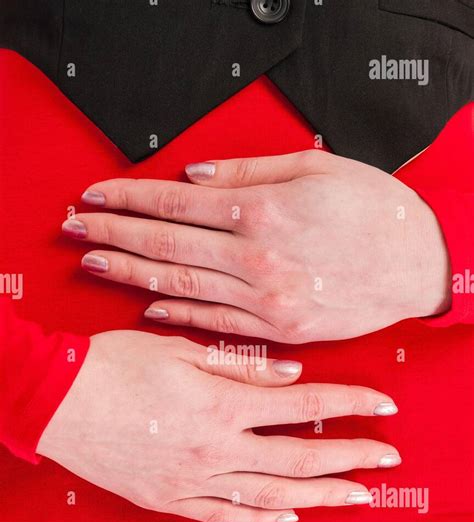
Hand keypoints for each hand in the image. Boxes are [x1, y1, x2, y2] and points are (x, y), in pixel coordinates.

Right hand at [37, 331, 400, 521]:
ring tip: (357, 497)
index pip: (302, 404)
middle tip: (387, 459)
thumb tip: (291, 375)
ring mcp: (191, 481)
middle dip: (350, 458)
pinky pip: (223, 517)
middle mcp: (213, 449)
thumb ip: (239, 365)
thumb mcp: (177, 349)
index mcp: (219, 403)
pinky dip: (259, 520)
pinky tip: (287, 518)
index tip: (383, 406)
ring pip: (270, 496)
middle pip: (298, 457)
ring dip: (319, 496)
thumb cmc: (110, 365)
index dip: (348, 403)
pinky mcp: (168, 500)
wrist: (53, 402)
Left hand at [65, 150, 450, 341]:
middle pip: (165, 244)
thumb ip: (246, 172)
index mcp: (263, 213)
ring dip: (131, 272)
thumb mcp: (315, 169)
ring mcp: (265, 301)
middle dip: (113, 233)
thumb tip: (191, 175)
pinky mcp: (278, 330)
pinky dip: (178, 312)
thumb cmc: (375, 212)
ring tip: (94, 261)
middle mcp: (256, 260)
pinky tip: (147, 304)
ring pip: (180, 284)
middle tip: (75, 228)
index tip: (94, 196)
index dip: (127, 199)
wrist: (418, 266)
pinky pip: (215, 324)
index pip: (174, 204)